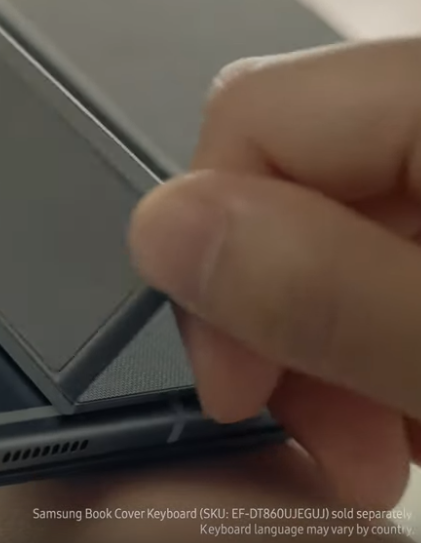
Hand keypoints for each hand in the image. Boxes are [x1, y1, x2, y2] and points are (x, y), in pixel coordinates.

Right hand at [129, 37, 420, 509]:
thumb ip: (329, 291)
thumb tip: (164, 230)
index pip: (253, 115)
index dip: (212, 252)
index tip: (234, 380)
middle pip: (286, 177)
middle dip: (273, 321)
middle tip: (313, 434)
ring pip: (330, 223)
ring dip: (325, 348)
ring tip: (374, 445)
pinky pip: (389, 247)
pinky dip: (378, 334)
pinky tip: (411, 406)